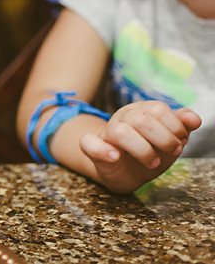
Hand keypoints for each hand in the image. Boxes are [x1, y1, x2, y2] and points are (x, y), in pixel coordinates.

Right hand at [79, 101, 201, 193]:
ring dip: (143, 150)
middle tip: (172, 152)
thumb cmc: (148, 152)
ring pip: (120, 131)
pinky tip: (116, 157)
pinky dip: (103, 150)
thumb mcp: (169, 139)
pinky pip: (89, 143)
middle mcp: (122, 118)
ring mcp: (106, 133)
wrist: (126, 172)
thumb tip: (193, 118)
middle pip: (140, 118)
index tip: (182, 141)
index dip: (175, 126)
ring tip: (153, 162)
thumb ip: (181, 126)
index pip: (158, 108)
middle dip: (163, 138)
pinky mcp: (93, 149)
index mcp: (140, 111)